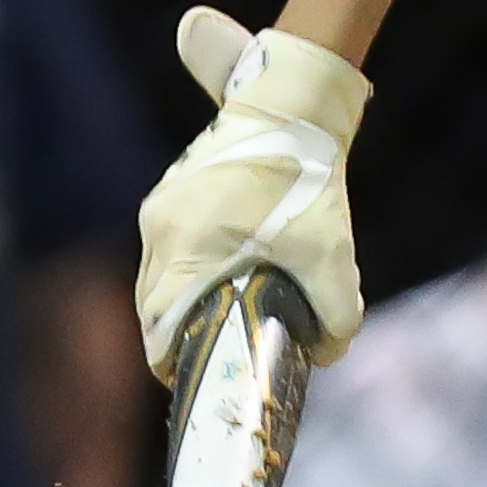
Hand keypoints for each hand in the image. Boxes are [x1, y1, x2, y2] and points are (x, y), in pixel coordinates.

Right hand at [134, 8, 368, 380]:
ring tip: (213, 322)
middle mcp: (160, 230)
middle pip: (150, 304)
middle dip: (174, 335)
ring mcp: (160, 208)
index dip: (169, 359)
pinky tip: (219, 276)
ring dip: (178, 302)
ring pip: (155, 275)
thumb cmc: (307, 185)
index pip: (156, 324)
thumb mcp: (333, 259)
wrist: (290, 109)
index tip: (189, 377)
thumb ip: (336, 317)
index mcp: (186, 249)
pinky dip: (184, 270)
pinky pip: (166, 247)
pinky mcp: (170, 193)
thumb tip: (328, 354)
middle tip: (207, 357)